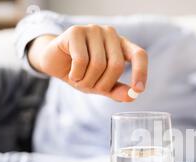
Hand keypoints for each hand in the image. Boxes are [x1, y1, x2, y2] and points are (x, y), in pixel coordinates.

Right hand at [28, 25, 147, 101]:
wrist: (54, 63)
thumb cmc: (82, 72)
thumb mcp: (101, 85)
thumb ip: (117, 90)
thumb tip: (132, 97)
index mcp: (121, 45)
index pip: (139, 55)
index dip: (141, 72)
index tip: (139, 90)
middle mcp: (110, 34)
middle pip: (117, 65)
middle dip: (104, 84)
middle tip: (91, 87)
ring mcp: (93, 30)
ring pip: (98, 64)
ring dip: (87, 81)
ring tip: (79, 79)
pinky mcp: (75, 31)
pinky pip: (82, 60)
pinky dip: (76, 74)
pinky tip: (72, 73)